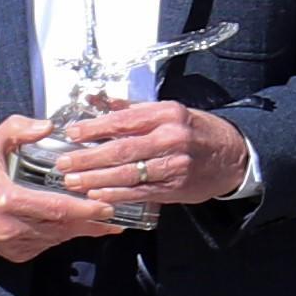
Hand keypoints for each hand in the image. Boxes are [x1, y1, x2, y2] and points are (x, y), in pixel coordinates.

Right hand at [0, 121, 114, 263]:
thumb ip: (16, 129)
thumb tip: (47, 126)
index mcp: (6, 200)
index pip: (55, 208)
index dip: (84, 209)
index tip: (107, 205)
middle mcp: (11, 227)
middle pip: (62, 227)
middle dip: (92, 221)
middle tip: (117, 214)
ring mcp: (14, 244)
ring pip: (58, 238)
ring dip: (82, 229)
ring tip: (107, 221)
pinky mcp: (17, 254)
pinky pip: (49, 244)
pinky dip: (65, 235)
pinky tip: (82, 226)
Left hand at [55, 96, 252, 213]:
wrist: (233, 155)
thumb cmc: (196, 131)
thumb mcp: (169, 112)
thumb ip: (132, 109)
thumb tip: (96, 101)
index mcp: (166, 114)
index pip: (123, 121)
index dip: (94, 128)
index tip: (71, 134)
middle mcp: (170, 138)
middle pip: (121, 149)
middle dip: (88, 157)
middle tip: (63, 163)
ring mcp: (174, 164)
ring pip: (129, 173)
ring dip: (96, 178)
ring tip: (72, 181)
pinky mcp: (176, 187)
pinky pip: (141, 192)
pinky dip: (117, 194)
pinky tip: (98, 195)